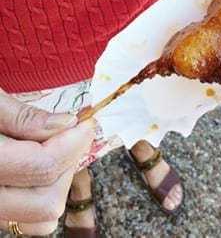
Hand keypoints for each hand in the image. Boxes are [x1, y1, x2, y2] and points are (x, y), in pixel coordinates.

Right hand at [0, 91, 94, 234]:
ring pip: (37, 220)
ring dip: (55, 185)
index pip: (39, 167)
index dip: (73, 142)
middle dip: (67, 165)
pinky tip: (31, 167)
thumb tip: (66, 124)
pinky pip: (18, 220)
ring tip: (49, 149)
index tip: (85, 121)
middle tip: (69, 134)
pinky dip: (37, 198)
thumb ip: (20, 116)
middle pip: (45, 203)